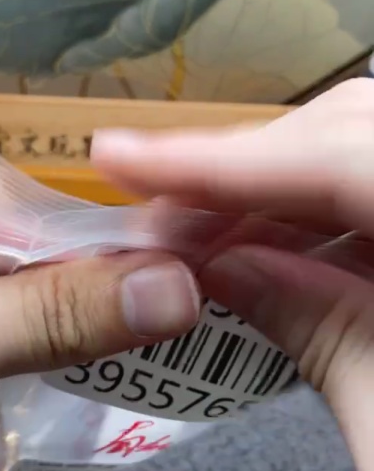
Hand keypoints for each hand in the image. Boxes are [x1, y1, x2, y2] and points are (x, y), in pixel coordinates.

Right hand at [92, 80, 373, 470]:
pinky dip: (322, 218)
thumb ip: (321, 334)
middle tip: (154, 212)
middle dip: (248, 168)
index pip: (359, 164)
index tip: (121, 156)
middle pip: (366, 135)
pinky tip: (265, 247)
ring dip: (277, 188)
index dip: (232, 158)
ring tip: (194, 232)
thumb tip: (219, 262)